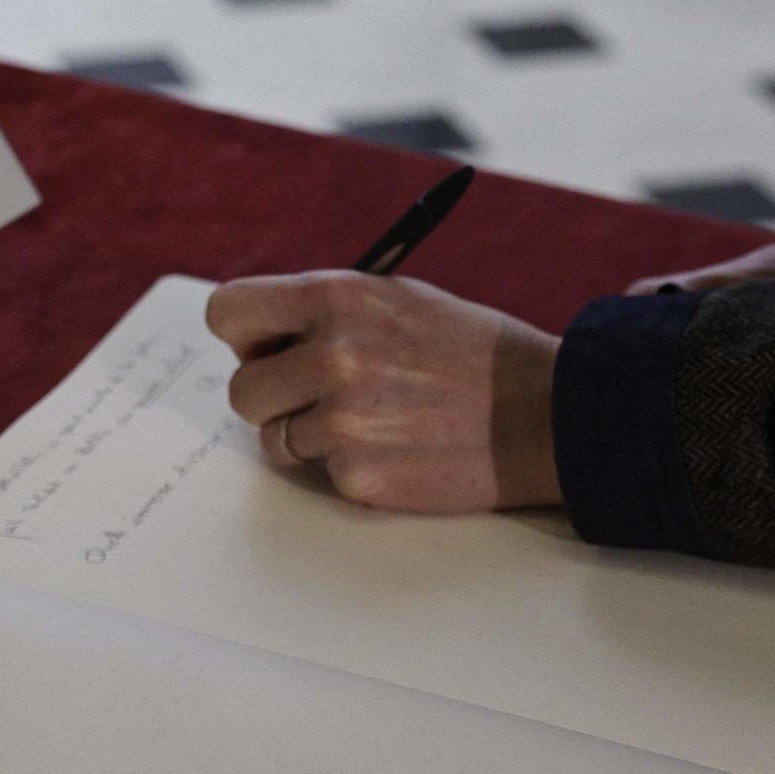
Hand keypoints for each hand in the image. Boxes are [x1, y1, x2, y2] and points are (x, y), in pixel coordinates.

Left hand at [206, 271, 561, 513]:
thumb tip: (262, 335)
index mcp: (335, 297)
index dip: (245, 335)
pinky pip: (320, 475)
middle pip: (242, 389)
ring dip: (310, 437)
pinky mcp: (358, 476)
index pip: (228, 311)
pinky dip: (350, 469)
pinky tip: (397, 450)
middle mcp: (331, 355)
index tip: (268, 348)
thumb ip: (326, 311)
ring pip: (275, 439)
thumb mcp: (397, 299)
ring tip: (370, 422)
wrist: (546, 413)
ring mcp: (343, 420)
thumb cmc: (471, 352)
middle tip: (319, 398)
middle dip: (273, 397)